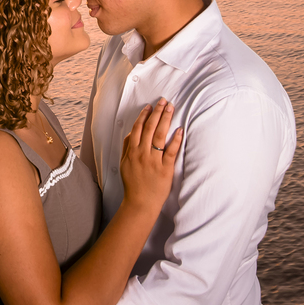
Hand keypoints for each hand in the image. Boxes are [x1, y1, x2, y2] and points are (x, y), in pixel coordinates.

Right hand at [119, 99, 181, 213]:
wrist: (140, 203)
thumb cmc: (133, 183)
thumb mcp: (123, 163)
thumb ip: (127, 147)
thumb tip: (132, 132)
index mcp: (131, 151)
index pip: (138, 128)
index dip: (144, 115)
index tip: (150, 106)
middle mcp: (142, 153)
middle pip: (150, 128)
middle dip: (157, 112)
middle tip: (164, 101)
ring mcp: (154, 160)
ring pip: (160, 135)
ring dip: (166, 119)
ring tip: (171, 108)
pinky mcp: (165, 169)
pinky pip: (171, 151)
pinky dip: (175, 139)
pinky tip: (179, 129)